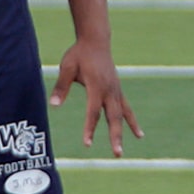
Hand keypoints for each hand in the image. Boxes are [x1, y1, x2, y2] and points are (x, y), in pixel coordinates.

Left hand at [51, 37, 139, 155]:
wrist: (96, 41)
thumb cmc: (79, 54)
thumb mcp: (67, 67)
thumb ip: (61, 86)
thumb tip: (54, 105)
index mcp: (97, 86)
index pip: (93, 112)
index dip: (90, 128)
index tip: (87, 144)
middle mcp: (110, 90)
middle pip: (114, 117)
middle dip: (115, 136)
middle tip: (116, 153)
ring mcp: (116, 91)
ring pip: (122, 115)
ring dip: (124, 133)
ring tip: (122, 150)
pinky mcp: (118, 90)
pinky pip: (127, 109)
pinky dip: (132, 122)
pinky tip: (139, 134)